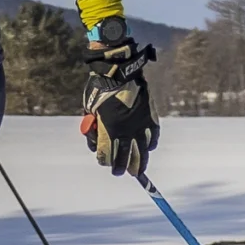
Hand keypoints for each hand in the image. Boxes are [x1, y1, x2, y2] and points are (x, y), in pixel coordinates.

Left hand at [80, 18, 158, 178]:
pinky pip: (153, 136)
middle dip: (121, 167)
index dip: (104, 160)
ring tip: (138, 170)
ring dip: (140, 162)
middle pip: (125, 158)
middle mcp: (127, 131)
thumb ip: (94, 127)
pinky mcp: (150, 117)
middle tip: (120, 172)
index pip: (107, 155)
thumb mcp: (90, 110)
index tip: (104, 162)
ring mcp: (140, 125)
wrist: (118, 71)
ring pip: (142, 152)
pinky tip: (148, 148)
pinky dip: (151, 144)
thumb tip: (96, 141)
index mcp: (110, 129)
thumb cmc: (99, 90)